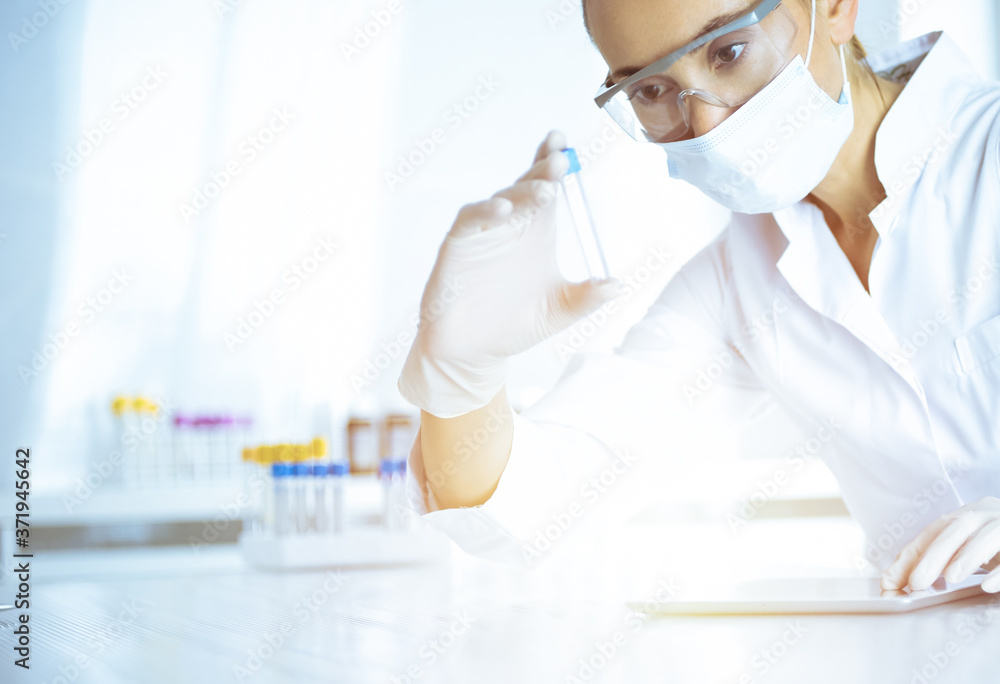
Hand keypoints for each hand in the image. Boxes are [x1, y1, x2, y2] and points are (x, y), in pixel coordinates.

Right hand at [398, 131, 619, 417]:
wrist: (475, 353)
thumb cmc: (514, 326)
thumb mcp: (560, 312)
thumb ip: (587, 298)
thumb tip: (618, 286)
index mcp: (535, 231)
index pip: (545, 187)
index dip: (552, 163)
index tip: (566, 144)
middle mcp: (510, 226)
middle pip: (527, 186)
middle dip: (544, 171)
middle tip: (562, 161)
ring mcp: (483, 235)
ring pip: (502, 200)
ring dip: (523, 192)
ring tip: (547, 190)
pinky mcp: (457, 247)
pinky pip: (470, 221)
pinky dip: (485, 213)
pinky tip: (504, 211)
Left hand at [881, 496, 999, 592]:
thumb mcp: (972, 550)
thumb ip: (942, 561)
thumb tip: (900, 582)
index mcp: (971, 513)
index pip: (935, 531)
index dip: (912, 554)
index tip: (890, 581)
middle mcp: (990, 513)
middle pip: (957, 528)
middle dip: (933, 556)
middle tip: (916, 583)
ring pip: (988, 536)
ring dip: (967, 558)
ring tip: (950, 579)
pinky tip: (988, 587)